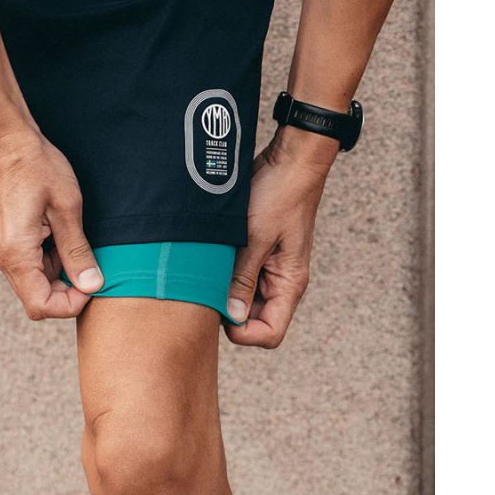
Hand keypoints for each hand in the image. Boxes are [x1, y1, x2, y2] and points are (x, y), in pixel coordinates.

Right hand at [0, 127, 102, 319]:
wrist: (6, 141)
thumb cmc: (35, 166)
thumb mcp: (66, 207)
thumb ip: (77, 250)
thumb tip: (92, 285)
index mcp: (17, 254)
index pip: (42, 306)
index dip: (72, 303)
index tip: (92, 280)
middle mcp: (5, 258)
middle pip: (38, 299)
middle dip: (68, 289)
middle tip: (90, 262)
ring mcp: (4, 250)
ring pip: (36, 282)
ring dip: (61, 271)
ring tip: (75, 237)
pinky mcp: (8, 240)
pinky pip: (31, 264)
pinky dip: (51, 257)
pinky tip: (62, 231)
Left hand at [225, 125, 336, 347]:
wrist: (289, 161)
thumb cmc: (280, 195)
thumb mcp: (256, 237)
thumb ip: (243, 277)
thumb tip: (231, 315)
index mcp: (289, 283)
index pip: (269, 333)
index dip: (242, 331)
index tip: (218, 307)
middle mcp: (280, 281)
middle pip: (253, 319)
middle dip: (228, 309)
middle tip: (206, 286)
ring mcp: (268, 267)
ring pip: (242, 296)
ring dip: (224, 287)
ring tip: (208, 266)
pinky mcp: (256, 251)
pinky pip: (238, 273)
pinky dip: (224, 270)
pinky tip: (211, 255)